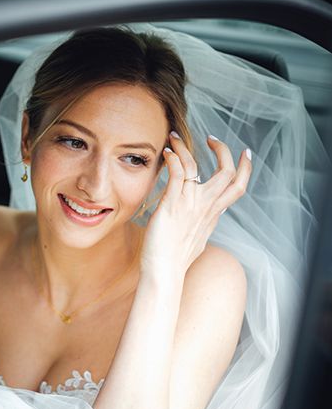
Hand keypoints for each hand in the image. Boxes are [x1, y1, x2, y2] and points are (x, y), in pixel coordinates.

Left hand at [141, 132, 251, 275]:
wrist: (164, 273)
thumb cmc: (173, 260)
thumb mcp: (195, 239)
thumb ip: (201, 224)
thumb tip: (203, 220)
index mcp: (213, 215)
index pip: (237, 187)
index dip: (245, 169)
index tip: (245, 153)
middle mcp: (206, 207)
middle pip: (228, 173)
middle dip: (223, 151)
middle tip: (212, 138)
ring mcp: (191, 204)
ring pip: (197, 166)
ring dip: (185, 147)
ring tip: (174, 136)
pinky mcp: (173, 204)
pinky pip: (177, 173)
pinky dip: (173, 158)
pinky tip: (167, 152)